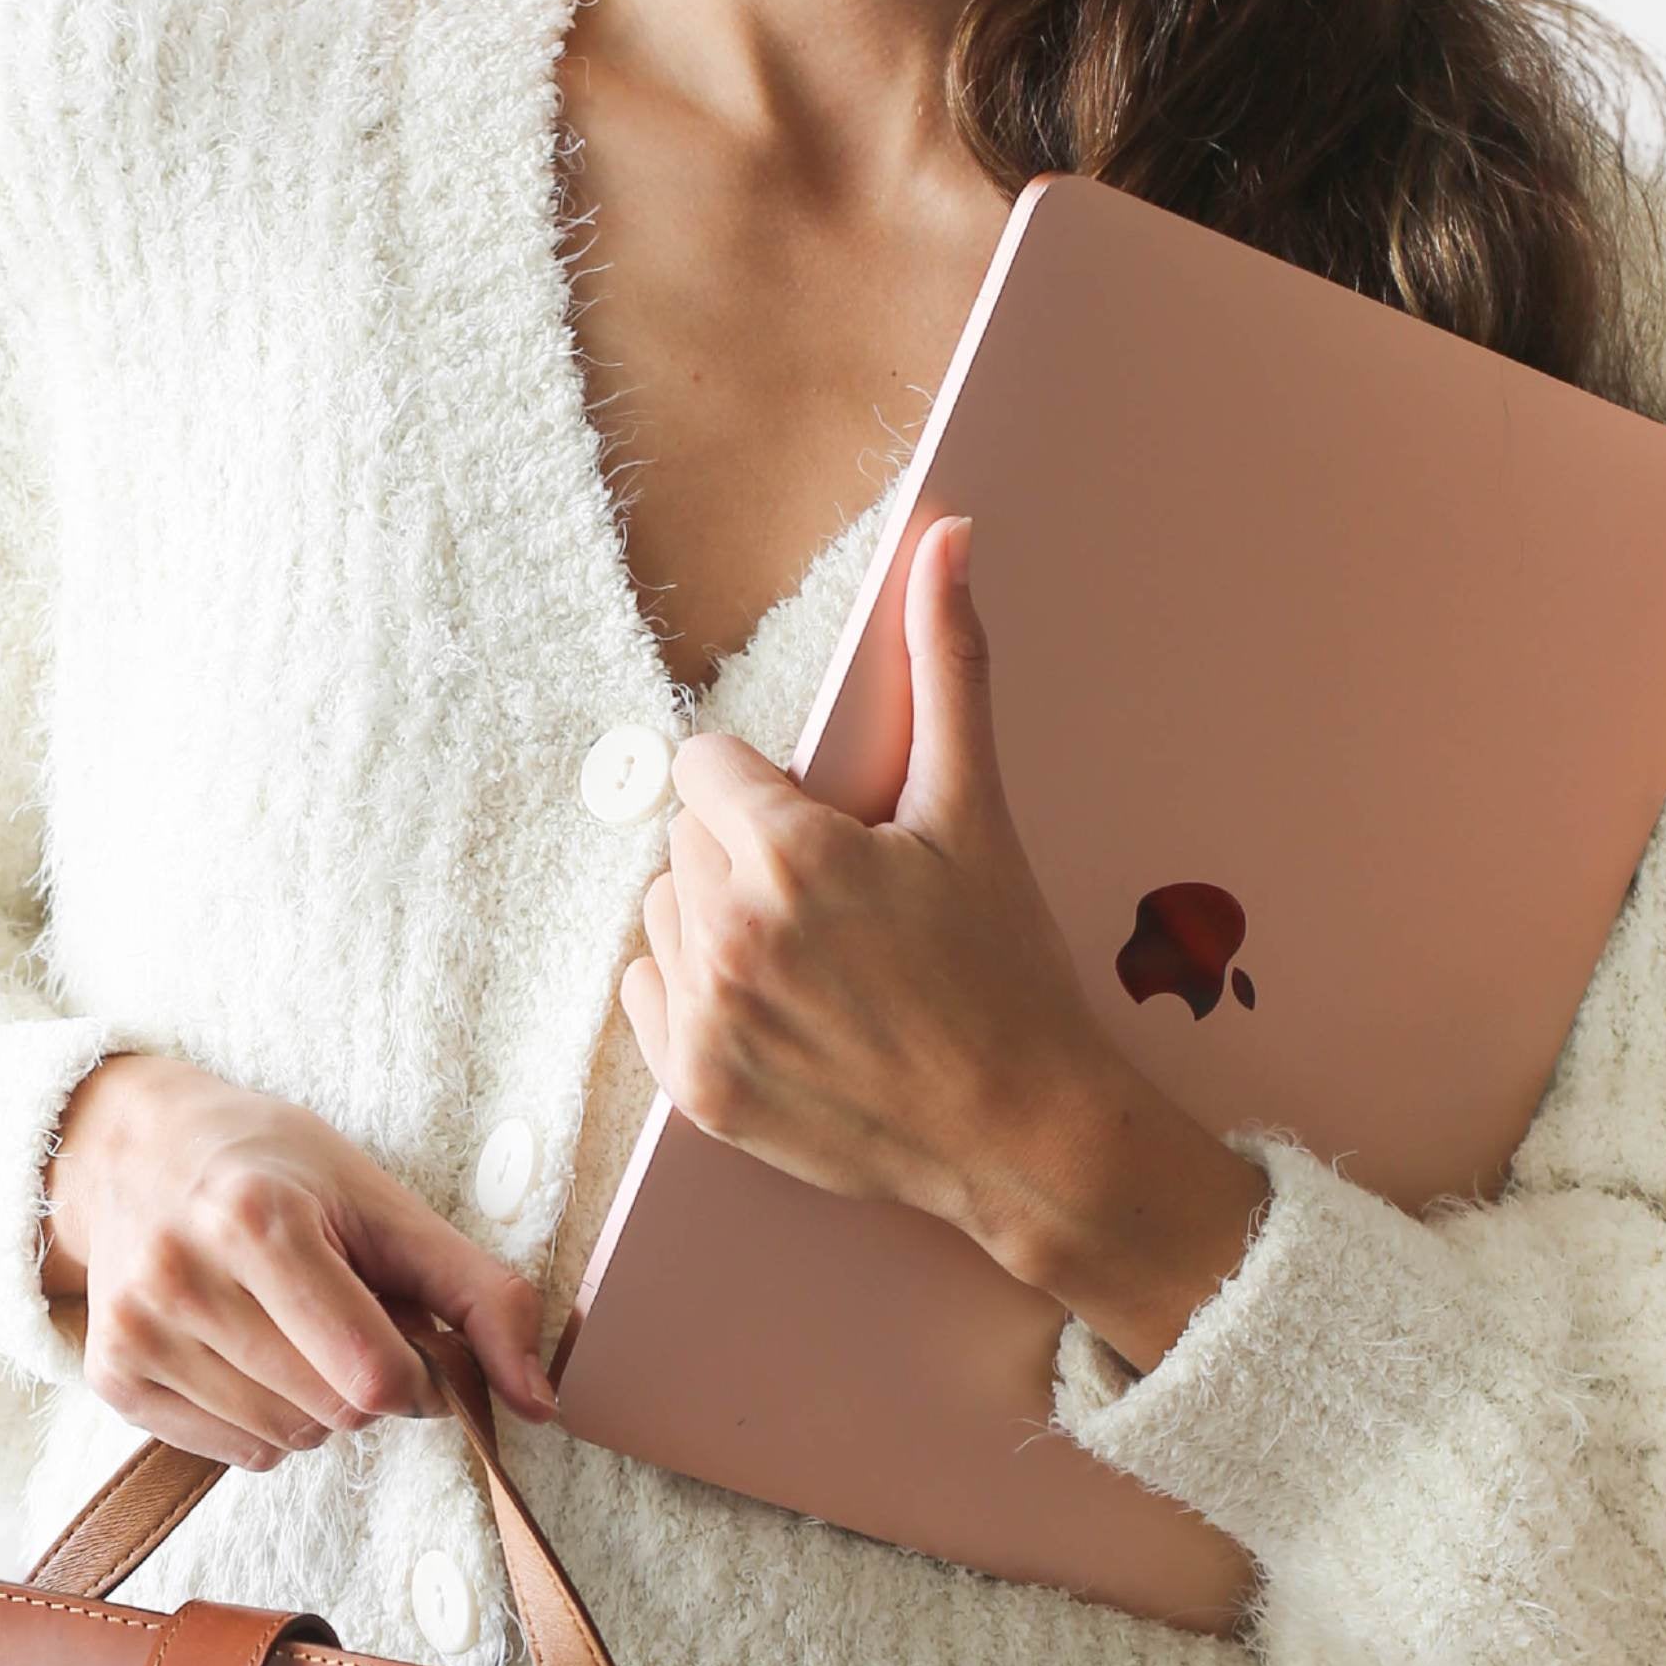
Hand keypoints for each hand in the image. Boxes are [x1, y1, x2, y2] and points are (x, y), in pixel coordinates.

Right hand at [41, 1055, 556, 1472]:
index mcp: (258, 1222)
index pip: (374, 1375)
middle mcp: (181, 1279)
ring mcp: (137, 1332)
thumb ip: (482, 1297)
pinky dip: (265, 1423)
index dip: (420, 1376)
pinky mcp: (112, 1377)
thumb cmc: (277, 1171)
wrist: (136, 1150)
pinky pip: (236, 1455)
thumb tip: (541, 1406)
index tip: (411, 1336)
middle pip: (333, 1414)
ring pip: (286, 1442)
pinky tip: (246, 1353)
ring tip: (291, 1330)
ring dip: (317, 1406)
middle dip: (365, 1384)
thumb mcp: (386, 1205)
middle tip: (342, 1318)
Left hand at [619, 514, 1265, 1372]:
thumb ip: (947, 666)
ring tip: (810, 959)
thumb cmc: (1007, 968)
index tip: (825, 831)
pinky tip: (774, 1007)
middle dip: (747, 857)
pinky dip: (690, 996)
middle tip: (837, 908)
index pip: (706, 768)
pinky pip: (642, 999)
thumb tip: (948, 534)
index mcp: (787, 853)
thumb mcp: (973, 812)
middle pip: (686, 845)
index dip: (766, 793)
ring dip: (715, 923)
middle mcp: (729, 934)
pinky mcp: (695, 1091)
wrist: (1023, 1130)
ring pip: (662, 918)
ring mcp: (706, 1019)